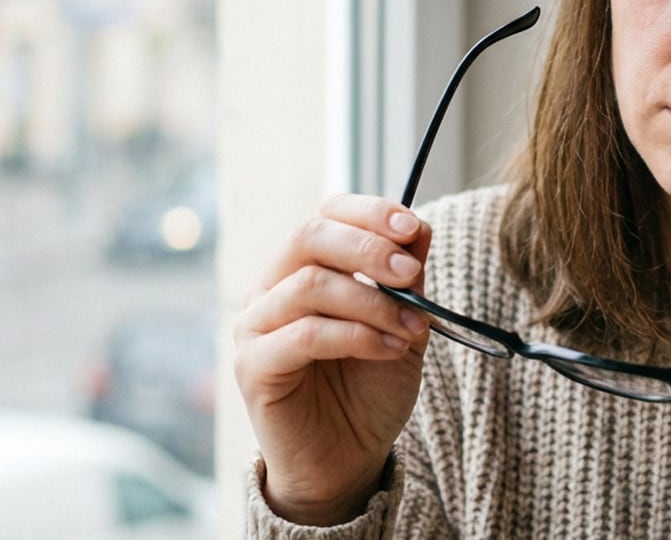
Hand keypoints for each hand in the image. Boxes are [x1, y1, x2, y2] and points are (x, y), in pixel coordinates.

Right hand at [233, 195, 434, 524]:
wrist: (349, 458)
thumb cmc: (369, 388)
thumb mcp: (402, 323)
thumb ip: (405, 277)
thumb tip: (417, 226)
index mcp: (301, 268)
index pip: (325, 215)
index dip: (368, 212)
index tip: (410, 227)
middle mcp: (269, 289)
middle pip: (309, 236)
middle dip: (368, 248)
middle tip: (410, 273)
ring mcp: (254, 326)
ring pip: (310, 284)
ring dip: (372, 302)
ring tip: (412, 328)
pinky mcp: (252, 366)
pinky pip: (304, 334)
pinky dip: (357, 336)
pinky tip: (390, 350)